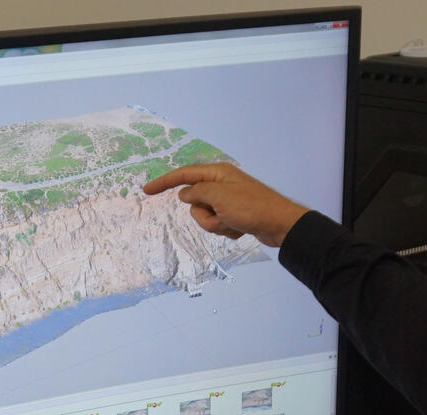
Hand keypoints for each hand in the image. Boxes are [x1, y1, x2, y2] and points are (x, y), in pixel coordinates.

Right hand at [143, 163, 309, 247]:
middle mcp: (221, 184)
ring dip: (216, 224)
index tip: (146, 190)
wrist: (279, 225)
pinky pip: (217, 224)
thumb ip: (197, 193)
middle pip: (194, 201)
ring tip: (233, 223)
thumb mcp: (219, 196)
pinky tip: (241, 228)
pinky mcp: (233, 215)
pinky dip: (226, 229)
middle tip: (222, 215)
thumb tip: (186, 194)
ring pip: (204, 216)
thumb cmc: (251, 207)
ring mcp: (227, 201)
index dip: (164, 182)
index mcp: (217, 173)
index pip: (183, 175)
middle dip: (204, 214)